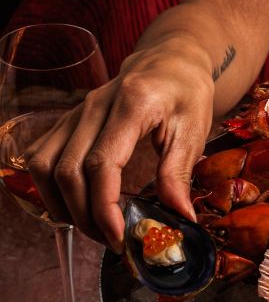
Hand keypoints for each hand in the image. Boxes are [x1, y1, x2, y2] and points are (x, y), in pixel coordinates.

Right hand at [24, 36, 214, 251]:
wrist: (169, 61)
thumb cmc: (186, 93)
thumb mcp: (194, 131)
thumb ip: (180, 174)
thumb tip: (180, 218)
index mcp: (131, 105)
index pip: (101, 164)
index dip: (104, 207)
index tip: (119, 236)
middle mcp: (93, 107)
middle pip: (68, 170)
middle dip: (84, 214)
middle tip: (111, 240)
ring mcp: (75, 112)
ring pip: (44, 164)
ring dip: (61, 204)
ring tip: (91, 226)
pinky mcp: (68, 120)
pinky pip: (42, 155)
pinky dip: (49, 186)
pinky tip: (72, 204)